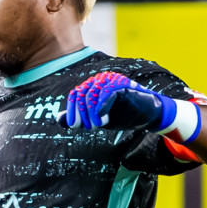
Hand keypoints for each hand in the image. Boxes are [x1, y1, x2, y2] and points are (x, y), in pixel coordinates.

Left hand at [65, 71, 189, 136]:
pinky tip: (103, 119)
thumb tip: (59, 119)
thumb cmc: (122, 115)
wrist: (147, 115)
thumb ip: (80, 117)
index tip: (75, 126)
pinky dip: (101, 108)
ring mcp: (111, 81)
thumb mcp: (97, 119)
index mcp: (93, 86)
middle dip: (81, 114)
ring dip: (91, 114)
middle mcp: (100, 80)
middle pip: (81, 95)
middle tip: (87, 127)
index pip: (75, 95)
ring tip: (98, 125)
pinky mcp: (122, 85)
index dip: (72, 111)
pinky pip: (106, 93)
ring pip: (91, 95)